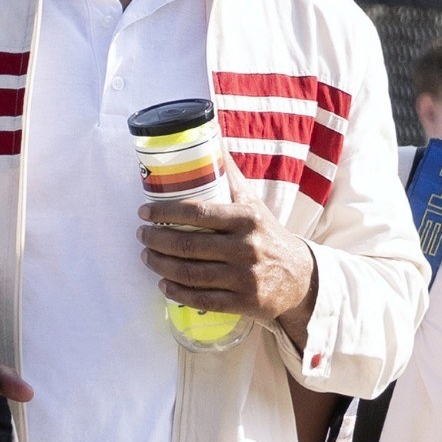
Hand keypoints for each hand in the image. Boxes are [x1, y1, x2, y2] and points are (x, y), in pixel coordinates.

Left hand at [136, 181, 318, 338]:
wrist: (300, 277)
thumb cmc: (267, 235)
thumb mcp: (253, 204)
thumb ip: (230, 177)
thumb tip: (211, 139)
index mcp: (247, 219)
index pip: (198, 213)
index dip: (165, 213)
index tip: (145, 212)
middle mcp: (246, 248)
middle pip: (188, 245)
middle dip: (156, 240)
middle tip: (142, 235)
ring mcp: (245, 278)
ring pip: (191, 273)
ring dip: (161, 265)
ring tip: (147, 256)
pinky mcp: (243, 302)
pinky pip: (202, 299)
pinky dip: (178, 292)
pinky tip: (164, 284)